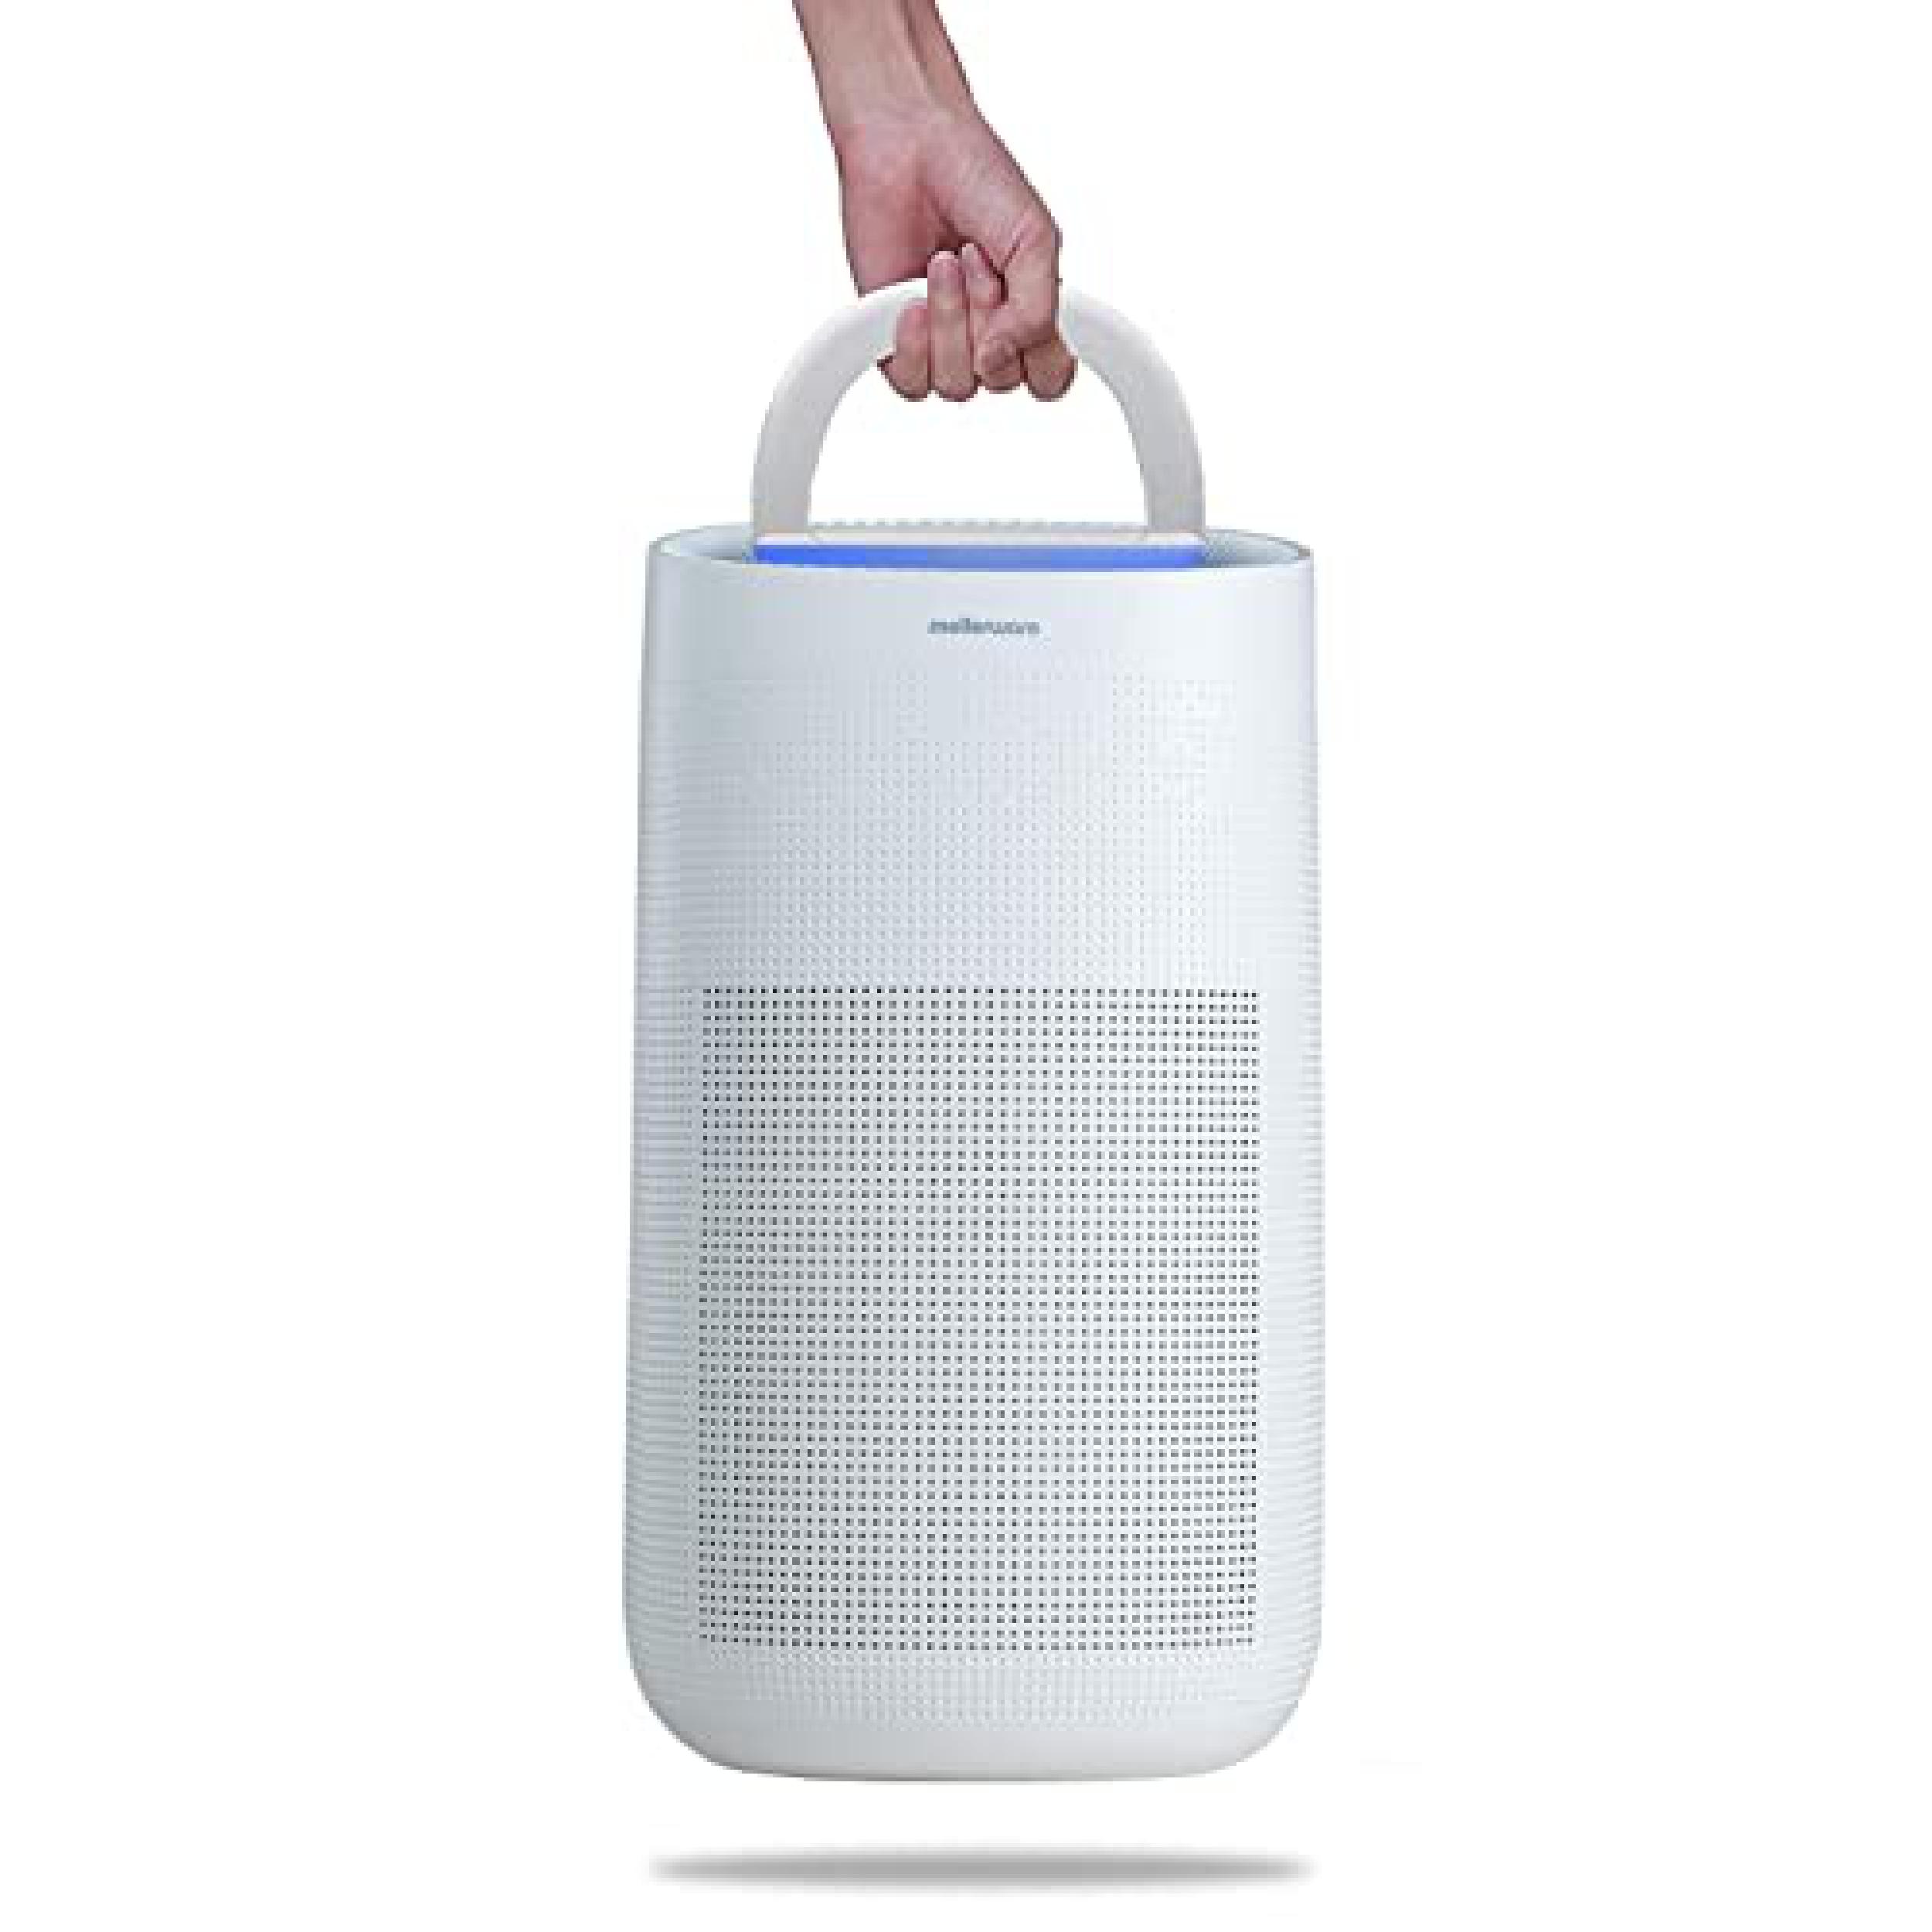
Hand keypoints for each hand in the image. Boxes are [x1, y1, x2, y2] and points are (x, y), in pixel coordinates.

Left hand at [832, 106, 1074, 401]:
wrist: (906, 147)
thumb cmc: (974, 176)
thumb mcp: (1034, 239)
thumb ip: (1039, 311)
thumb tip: (999, 360)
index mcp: (1032, 312)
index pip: (1050, 378)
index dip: (1040, 354)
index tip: (1024, 302)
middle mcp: (990, 334)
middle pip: (1000, 380)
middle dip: (988, 316)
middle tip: (976, 258)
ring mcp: (943, 342)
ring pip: (956, 385)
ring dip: (950, 321)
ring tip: (942, 264)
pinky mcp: (897, 342)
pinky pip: (910, 384)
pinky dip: (911, 344)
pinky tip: (911, 299)